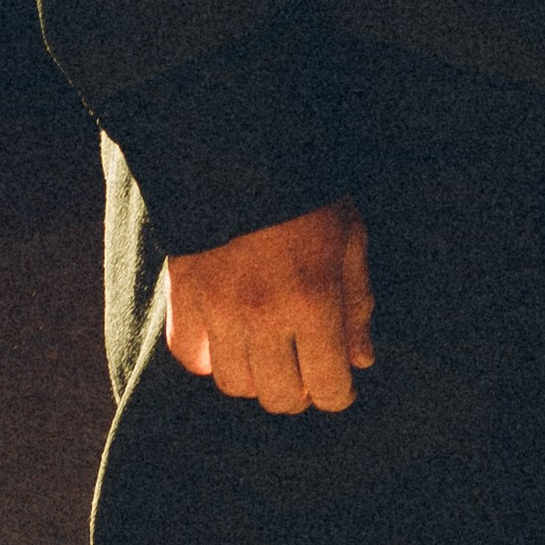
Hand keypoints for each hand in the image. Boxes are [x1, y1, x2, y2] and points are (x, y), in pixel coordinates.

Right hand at [164, 201, 375, 413]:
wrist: (241, 148)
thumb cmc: (307, 192)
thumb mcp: (350, 236)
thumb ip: (357, 302)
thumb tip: (361, 360)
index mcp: (313, 300)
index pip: (328, 387)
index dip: (339, 394)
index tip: (341, 386)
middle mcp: (264, 316)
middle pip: (280, 396)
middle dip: (301, 392)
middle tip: (306, 370)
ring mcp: (219, 311)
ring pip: (236, 384)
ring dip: (257, 378)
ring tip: (269, 354)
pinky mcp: (183, 299)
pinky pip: (192, 357)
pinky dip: (209, 359)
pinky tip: (228, 340)